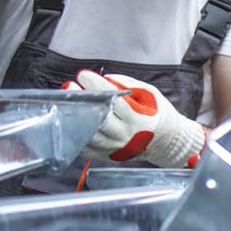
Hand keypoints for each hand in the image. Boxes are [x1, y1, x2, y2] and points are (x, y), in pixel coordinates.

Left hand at [65, 70, 204, 168]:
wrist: (164, 142)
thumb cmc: (156, 114)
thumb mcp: (150, 95)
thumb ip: (130, 85)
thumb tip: (107, 78)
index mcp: (138, 119)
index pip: (115, 101)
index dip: (98, 87)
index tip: (84, 75)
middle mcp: (125, 135)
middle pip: (99, 119)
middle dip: (83, 101)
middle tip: (70, 86)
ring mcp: (114, 148)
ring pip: (89, 135)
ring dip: (74, 117)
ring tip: (66, 101)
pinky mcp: (106, 156)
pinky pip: (85, 147)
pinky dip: (75, 134)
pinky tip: (68, 120)